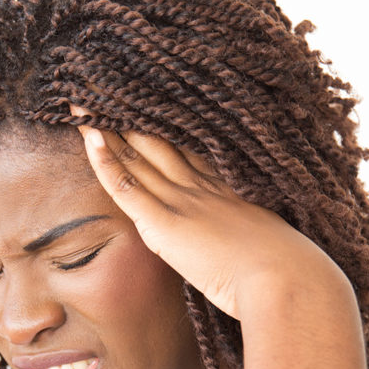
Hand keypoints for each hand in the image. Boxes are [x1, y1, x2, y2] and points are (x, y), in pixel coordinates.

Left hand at [70, 107, 344, 320]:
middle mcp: (201, 186)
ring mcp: (182, 201)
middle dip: (132, 118)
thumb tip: (245, 249)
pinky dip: (105, 161)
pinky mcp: (164, 223)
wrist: (284, 280)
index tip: (146, 108)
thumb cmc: (284, 273)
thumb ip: (251, 238)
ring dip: (108, 129)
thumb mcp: (269, 245)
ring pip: (137, 156)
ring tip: (83, 100)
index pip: (186, 152)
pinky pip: (126, 186)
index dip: (164, 130)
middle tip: (107, 88)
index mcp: (226, 189)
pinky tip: (89, 137)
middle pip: (158, 143)